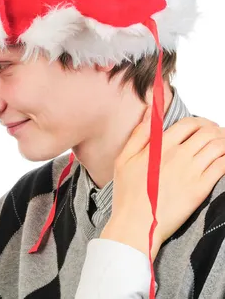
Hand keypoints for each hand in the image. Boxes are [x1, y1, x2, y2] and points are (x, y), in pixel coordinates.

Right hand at [102, 110, 224, 258]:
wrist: (137, 225)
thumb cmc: (127, 194)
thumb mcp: (123, 159)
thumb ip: (139, 134)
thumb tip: (149, 113)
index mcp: (159, 147)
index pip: (188, 124)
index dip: (199, 122)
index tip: (202, 127)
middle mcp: (177, 155)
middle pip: (207, 133)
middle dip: (216, 131)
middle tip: (217, 135)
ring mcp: (191, 172)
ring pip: (218, 147)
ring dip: (224, 142)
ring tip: (223, 146)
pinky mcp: (200, 188)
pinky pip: (223, 166)